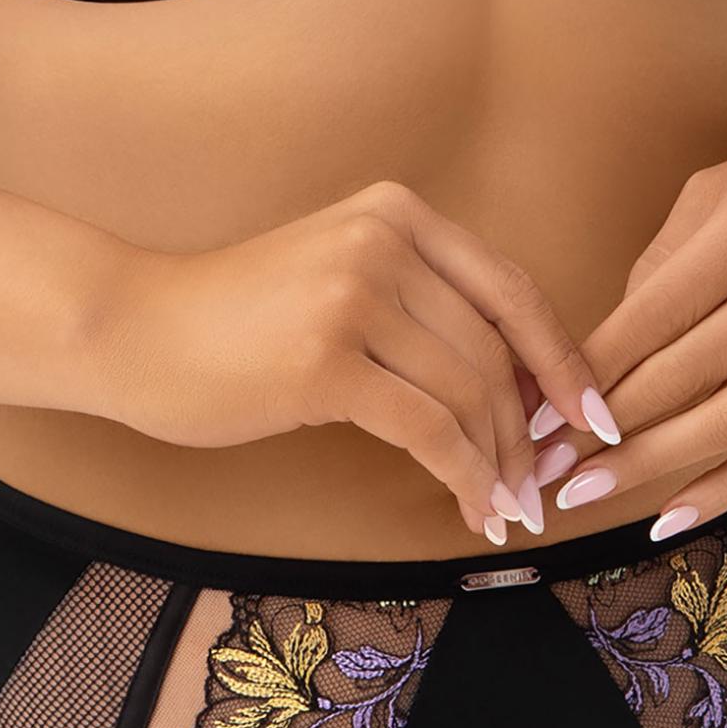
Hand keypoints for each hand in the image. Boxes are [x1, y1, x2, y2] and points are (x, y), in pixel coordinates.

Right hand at [99, 179, 606, 540]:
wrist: (134, 331)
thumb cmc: (234, 323)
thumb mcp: (338, 283)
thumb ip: (417, 307)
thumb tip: (509, 385)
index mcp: (398, 214)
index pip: (513, 292)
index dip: (564, 363)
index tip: (592, 419)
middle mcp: (385, 241)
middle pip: (496, 353)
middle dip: (527, 435)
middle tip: (537, 492)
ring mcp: (355, 295)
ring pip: (470, 394)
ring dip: (500, 466)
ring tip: (506, 513)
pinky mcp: (328, 359)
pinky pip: (429, 429)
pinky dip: (464, 478)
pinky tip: (472, 512)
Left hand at [528, 123, 726, 536]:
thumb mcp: (717, 196)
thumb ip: (656, 273)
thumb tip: (589, 367)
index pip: (653, 315)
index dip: (588, 374)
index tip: (535, 415)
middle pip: (685, 376)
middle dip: (603, 431)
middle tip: (542, 468)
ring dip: (647, 468)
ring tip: (584, 493)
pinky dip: (724, 490)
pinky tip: (667, 517)